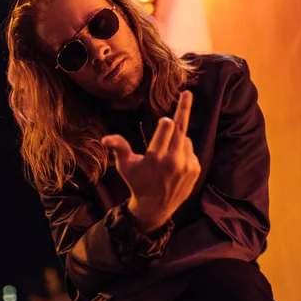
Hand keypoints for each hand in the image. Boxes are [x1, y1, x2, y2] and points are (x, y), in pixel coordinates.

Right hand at [101, 90, 200, 231]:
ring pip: (185, 139)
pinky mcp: (195, 170)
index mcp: (155, 157)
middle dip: (183, 108)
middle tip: (188, 92)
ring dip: (178, 139)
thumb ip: (119, 148)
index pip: (166, 128)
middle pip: (181, 127)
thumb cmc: (137, 183)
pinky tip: (175, 161)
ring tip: (167, 152)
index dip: (165, 122)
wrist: (155, 208)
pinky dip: (184, 150)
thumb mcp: (125, 166)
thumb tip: (105, 138)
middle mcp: (173, 161)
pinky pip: (191, 151)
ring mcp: (186, 166)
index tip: (165, 119)